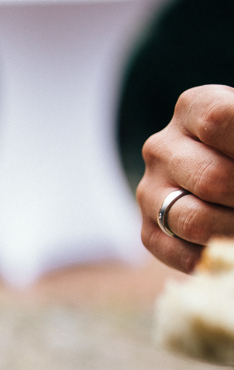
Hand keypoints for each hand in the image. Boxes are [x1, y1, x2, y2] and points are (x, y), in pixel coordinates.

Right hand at [138, 84, 233, 272]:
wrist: (230, 168)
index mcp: (193, 107)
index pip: (219, 121)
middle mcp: (161, 147)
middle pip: (211, 179)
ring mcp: (149, 191)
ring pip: (194, 221)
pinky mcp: (149, 231)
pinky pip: (180, 254)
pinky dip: (217, 257)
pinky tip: (233, 247)